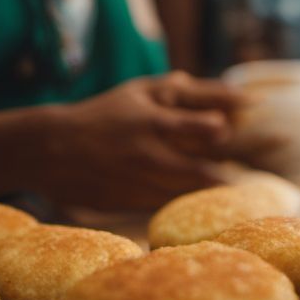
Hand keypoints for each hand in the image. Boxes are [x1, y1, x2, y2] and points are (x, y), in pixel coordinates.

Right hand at [33, 72, 247, 210]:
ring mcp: (139, 182)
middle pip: (204, 172)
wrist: (50, 149)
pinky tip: (197, 201)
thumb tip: (232, 94)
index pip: (207, 127)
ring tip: (231, 191)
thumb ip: (186, 92)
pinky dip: (185, 204)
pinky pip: (167, 207)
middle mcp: (150, 154)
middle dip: (230, 176)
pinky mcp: (129, 203)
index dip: (229, 133)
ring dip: (211, 194)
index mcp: (156, 122)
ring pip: (188, 194)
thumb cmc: (104, 113)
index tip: (237, 136)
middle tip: (249, 176)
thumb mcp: (141, 92)